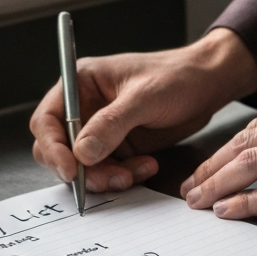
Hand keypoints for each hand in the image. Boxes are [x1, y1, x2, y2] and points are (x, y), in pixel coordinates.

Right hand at [30, 28, 256, 192]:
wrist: (209, 85)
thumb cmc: (178, 77)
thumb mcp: (144, 97)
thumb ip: (111, 124)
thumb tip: (82, 153)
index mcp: (80, 84)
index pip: (47, 120)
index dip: (53, 147)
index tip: (71, 170)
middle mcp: (85, 108)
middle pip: (61, 149)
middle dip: (82, 169)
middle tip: (111, 179)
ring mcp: (102, 129)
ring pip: (85, 166)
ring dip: (106, 176)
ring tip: (135, 174)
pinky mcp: (120, 146)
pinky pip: (110, 170)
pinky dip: (125, 175)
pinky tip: (148, 167)